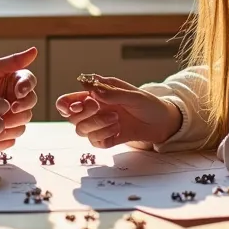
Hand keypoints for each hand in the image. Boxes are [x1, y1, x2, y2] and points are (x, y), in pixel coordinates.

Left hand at [0, 47, 38, 150]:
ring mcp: (13, 114)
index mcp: (15, 81)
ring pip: (25, 118)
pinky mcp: (8, 128)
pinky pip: (16, 132)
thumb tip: (35, 50)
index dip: (27, 87)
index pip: (30, 82)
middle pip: (31, 101)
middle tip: (11, 108)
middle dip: (23, 105)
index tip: (18, 92)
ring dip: (15, 120)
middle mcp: (17, 97)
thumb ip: (13, 61)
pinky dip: (9, 131)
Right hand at [56, 75, 180, 148]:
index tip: (77, 104)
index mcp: (95, 96)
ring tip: (116, 118)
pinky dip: (104, 136)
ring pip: (81, 130)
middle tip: (97, 106)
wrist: (163, 122)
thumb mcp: (132, 94)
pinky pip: (95, 142)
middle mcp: (94, 111)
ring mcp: (100, 126)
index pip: (69, 101)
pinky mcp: (107, 139)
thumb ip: (111, 92)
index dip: (65, 104)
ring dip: (96, 124)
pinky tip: (117, 130)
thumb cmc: (148, 104)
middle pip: (72, 117)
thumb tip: (88, 86)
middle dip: (83, 113)